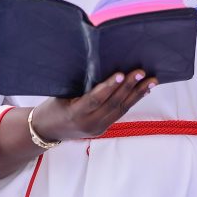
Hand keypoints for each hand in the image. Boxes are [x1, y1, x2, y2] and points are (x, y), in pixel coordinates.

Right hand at [31, 70, 156, 140]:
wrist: (45, 131)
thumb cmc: (52, 107)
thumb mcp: (61, 95)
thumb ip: (80, 86)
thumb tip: (100, 66)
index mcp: (74, 114)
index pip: (94, 100)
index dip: (108, 87)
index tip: (120, 74)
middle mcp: (88, 124)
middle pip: (112, 105)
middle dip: (128, 88)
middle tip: (141, 73)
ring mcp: (97, 128)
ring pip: (120, 110)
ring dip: (137, 94)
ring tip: (151, 81)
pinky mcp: (103, 129)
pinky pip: (119, 113)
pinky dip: (132, 100)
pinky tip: (143, 90)